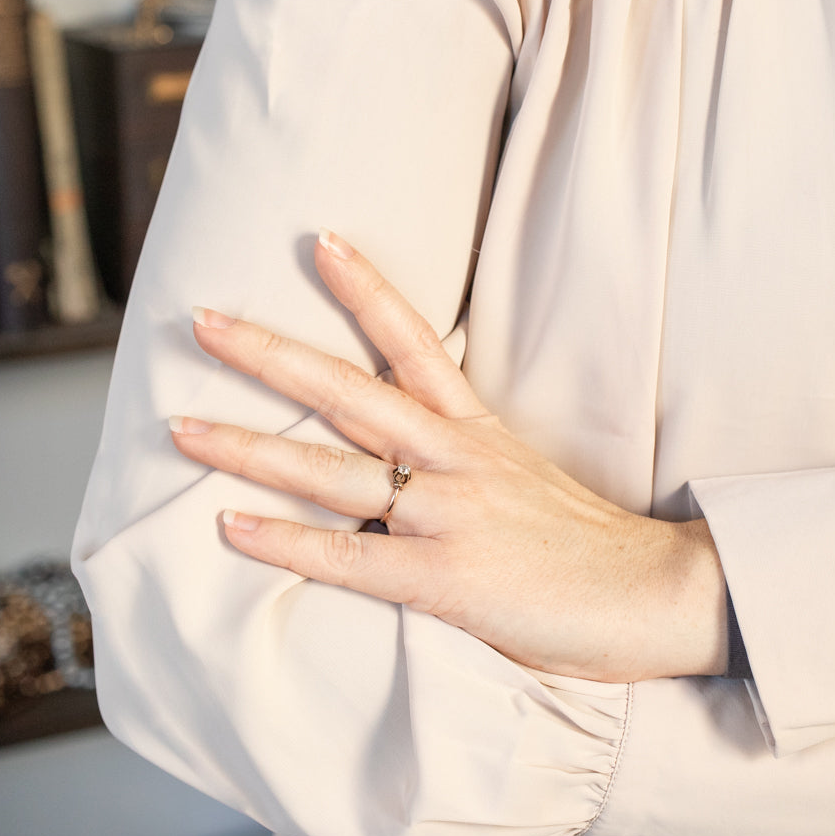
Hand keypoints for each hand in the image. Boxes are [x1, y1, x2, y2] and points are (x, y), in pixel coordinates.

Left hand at [170, 230, 727, 682]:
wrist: (654, 593)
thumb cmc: (592, 546)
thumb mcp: (530, 479)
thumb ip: (471, 462)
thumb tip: (417, 463)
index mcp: (479, 431)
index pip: (415, 342)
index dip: (365, 289)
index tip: (321, 242)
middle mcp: (457, 458)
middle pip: (348, 392)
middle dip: (270, 355)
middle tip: (202, 321)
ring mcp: (447, 515)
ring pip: (329, 469)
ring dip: (248, 446)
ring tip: (180, 426)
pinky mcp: (443, 579)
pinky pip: (346, 556)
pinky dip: (283, 542)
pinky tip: (229, 527)